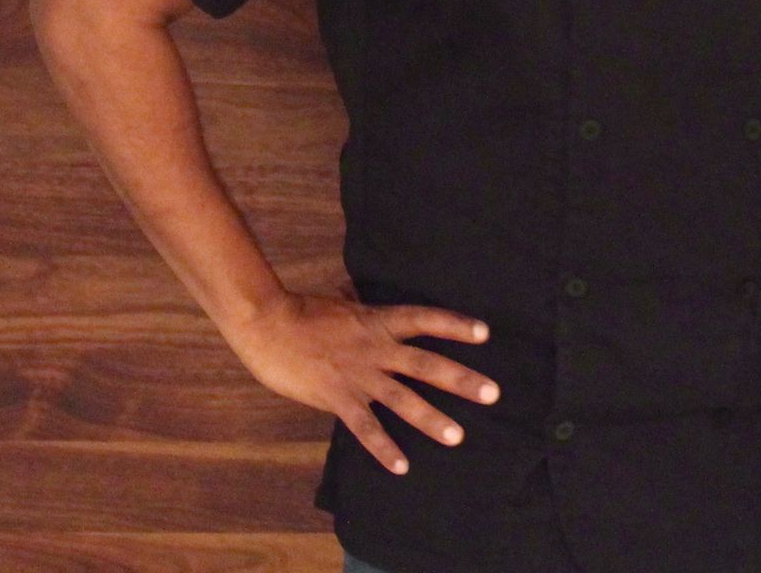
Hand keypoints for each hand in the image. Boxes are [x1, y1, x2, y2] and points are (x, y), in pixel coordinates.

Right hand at [222, 288, 498, 474]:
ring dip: (432, 418)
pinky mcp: (336, 397)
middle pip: (427, 363)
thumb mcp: (342, 303)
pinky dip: (383, 448)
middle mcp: (376, 347)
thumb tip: (361, 293)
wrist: (267, 324)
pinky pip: (365, 427)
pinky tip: (402, 466)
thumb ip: (360, 304)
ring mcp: (358, 374)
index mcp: (379, 320)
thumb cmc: (303, 312)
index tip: (486, 334)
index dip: (456, 325)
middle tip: (493, 393)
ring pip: (403, 398)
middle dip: (462, 379)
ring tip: (458, 436)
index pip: (426, 318)